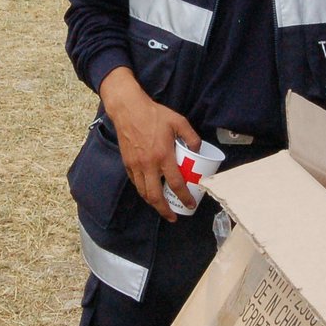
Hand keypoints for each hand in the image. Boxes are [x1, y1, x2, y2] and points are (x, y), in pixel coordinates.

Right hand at [100, 70, 198, 221]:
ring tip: (161, 206)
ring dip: (152, 203)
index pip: (176, 183)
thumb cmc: (154, 114)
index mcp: (163, 155)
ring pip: (143, 192)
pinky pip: (135, 182)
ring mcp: (136, 165)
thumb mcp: (178, 121)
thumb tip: (198, 150)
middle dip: (164, 210)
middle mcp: (148, 164)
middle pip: (155, 196)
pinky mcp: (127, 162)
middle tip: (172, 216)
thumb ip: (191, 136)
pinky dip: (142, 189)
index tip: (190, 204)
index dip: (184, 197)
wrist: (128, 109)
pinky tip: (149, 190)